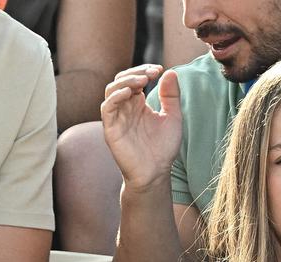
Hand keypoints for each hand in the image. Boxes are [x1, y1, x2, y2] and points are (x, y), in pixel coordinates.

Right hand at [100, 65, 182, 192]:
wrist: (156, 172)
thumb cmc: (163, 147)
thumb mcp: (173, 118)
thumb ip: (171, 96)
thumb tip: (171, 72)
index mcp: (138, 103)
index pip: (135, 78)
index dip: (145, 70)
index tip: (160, 69)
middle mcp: (125, 107)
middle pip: (121, 80)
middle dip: (136, 72)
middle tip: (152, 72)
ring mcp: (116, 117)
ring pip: (112, 90)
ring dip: (126, 81)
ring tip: (142, 80)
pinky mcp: (111, 128)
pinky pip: (107, 108)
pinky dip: (116, 97)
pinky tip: (130, 93)